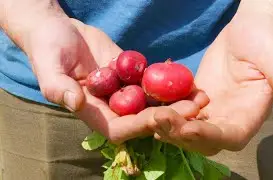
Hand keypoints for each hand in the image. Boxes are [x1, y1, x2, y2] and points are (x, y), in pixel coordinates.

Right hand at [26, 16, 209, 143]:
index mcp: (92, 112)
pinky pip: (152, 81)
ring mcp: (124, 91)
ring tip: (200, 95)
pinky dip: (169, 80)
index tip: (161, 116)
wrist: (59, 29)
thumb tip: (76, 103)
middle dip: (169, 116)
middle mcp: (111, 106)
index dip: (140, 126)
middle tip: (195, 108)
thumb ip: (59, 87)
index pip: (119, 129)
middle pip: (144, 119)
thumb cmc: (48, 48)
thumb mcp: (48, 67)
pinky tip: (187, 77)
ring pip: (153, 102)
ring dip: (177, 101)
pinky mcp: (132, 75)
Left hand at [147, 2, 272, 154]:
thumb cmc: (265, 40)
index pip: (230, 136)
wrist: (247, 29)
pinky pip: (180, 111)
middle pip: (204, 139)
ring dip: (169, 126)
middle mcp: (230, 118)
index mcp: (250, 114)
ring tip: (151, 116)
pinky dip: (166, 113)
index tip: (188, 128)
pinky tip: (150, 109)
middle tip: (160, 120)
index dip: (210, 137)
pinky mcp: (197, 99)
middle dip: (182, 134)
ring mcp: (212, 110)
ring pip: (188, 128)